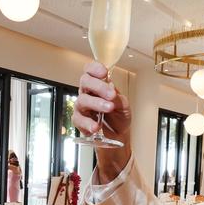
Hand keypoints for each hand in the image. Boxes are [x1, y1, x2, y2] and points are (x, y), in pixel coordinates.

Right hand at [75, 62, 131, 179]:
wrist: (119, 135)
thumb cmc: (119, 116)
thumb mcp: (123, 105)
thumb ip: (117, 97)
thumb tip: (110, 89)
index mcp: (98, 85)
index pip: (90, 70)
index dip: (95, 69)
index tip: (104, 73)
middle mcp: (87, 93)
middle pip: (85, 82)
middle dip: (98, 87)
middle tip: (111, 95)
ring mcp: (82, 107)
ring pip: (82, 100)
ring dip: (96, 104)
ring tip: (108, 108)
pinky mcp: (79, 121)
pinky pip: (79, 120)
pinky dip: (88, 123)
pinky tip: (96, 126)